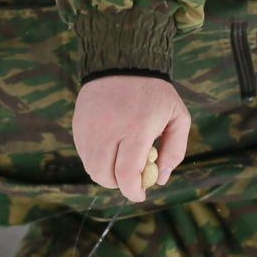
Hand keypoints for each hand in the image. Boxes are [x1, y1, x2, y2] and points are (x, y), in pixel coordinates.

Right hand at [73, 76, 189, 202]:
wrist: (122, 61)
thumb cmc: (154, 92)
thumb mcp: (177, 117)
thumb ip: (175, 150)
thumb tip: (160, 179)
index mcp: (137, 128)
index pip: (126, 174)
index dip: (132, 191)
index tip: (140, 194)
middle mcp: (109, 130)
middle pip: (105, 176)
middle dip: (120, 184)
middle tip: (132, 177)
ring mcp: (90, 128)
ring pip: (92, 168)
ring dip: (107, 174)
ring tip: (121, 160)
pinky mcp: (78, 125)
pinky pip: (84, 154)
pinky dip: (96, 160)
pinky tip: (110, 148)